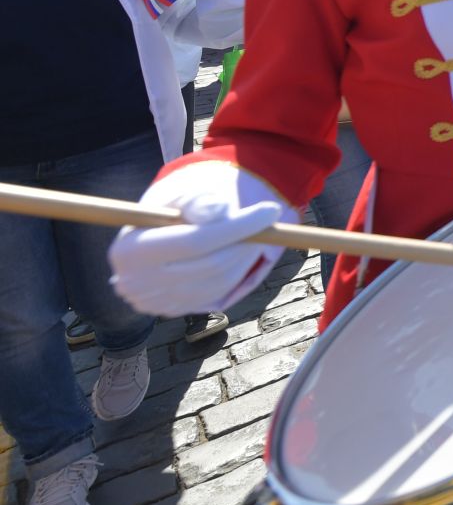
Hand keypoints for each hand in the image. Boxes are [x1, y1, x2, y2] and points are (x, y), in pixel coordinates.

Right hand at [109, 164, 288, 315]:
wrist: (158, 231)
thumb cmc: (173, 206)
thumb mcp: (181, 193)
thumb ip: (199, 201)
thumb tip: (217, 214)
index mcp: (129, 249)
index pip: (194, 241)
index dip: (237, 227)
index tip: (270, 210)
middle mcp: (136, 283)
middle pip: (210, 266)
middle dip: (247, 242)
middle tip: (268, 222)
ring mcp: (155, 302)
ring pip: (220, 283)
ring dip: (246, 257)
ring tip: (254, 234)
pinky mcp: (174, 311)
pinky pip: (218, 295)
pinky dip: (237, 273)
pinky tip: (239, 252)